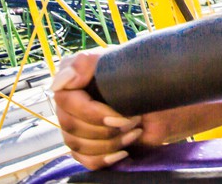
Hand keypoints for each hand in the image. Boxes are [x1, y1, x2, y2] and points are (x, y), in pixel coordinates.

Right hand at [52, 51, 193, 169]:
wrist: (161, 98)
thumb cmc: (141, 75)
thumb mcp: (116, 61)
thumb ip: (85, 63)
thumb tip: (60, 82)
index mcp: (71, 82)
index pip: (67, 103)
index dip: (93, 114)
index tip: (121, 116)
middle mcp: (68, 105)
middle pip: (71, 127)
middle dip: (106, 129)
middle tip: (134, 120)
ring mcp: (76, 127)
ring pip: (77, 145)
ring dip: (110, 143)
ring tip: (134, 131)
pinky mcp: (88, 146)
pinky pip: (85, 160)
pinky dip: (105, 159)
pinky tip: (123, 152)